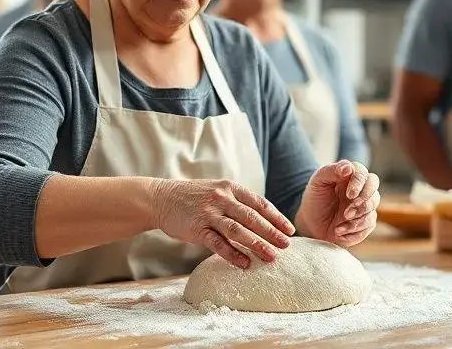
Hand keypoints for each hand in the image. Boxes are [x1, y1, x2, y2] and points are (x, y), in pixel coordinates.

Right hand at [149, 179, 294, 269]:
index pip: (259, 203)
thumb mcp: (218, 191)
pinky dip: (232, 254)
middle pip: (252, 218)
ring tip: (271, 257)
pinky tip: (244, 263)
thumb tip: (263, 220)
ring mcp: (209, 213)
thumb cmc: (194, 198)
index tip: (290, 230)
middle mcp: (222, 198)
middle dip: (272, 232)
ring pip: (238, 230)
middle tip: (286, 245)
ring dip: (257, 244)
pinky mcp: (197, 228)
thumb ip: (237, 203)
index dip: (276, 217)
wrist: (161, 198)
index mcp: (230, 188)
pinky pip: (218, 243)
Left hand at [295, 160, 379, 247]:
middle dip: (363, 204)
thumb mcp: (318, 181)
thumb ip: (331, 170)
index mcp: (351, 176)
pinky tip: (339, 232)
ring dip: (356, 221)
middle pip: (374, 192)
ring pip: (372, 211)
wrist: (312, 222)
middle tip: (347, 213)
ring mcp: (365, 206)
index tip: (349, 195)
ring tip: (338, 227)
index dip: (359, 184)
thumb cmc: (315, 198)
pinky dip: (354, 231)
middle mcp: (361, 190)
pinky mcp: (366, 222)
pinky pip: (368, 226)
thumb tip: (348, 167)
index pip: (364, 175)